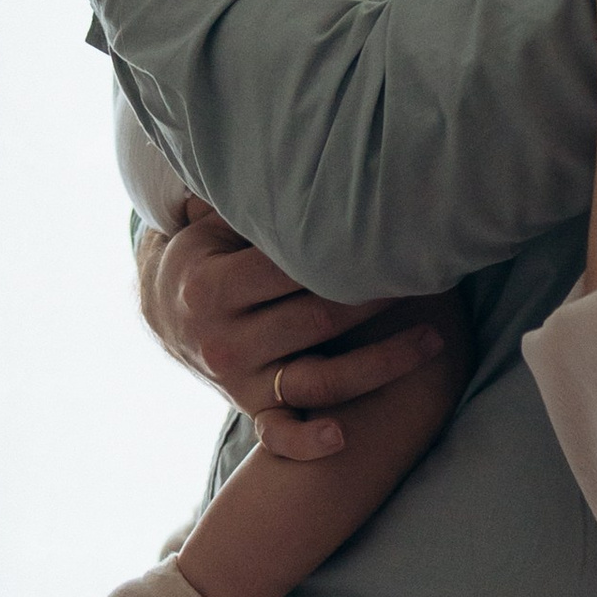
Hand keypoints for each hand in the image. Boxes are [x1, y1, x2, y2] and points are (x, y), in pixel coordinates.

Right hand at [138, 207, 443, 456]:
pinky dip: (305, 440)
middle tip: (429, 275)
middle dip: (378, 297)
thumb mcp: (215, 223)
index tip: (401, 237)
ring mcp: (238, 379)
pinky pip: (278, 433)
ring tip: (433, 340)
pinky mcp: (249, 407)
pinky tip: (340, 438)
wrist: (162, 311)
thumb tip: (314, 155)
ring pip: (319, 377)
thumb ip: (256, 205)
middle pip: (319, 318)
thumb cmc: (210, 253)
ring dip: (381, 363)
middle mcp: (223, 338)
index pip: (295, 268)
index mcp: (212, 286)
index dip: (351, 252)